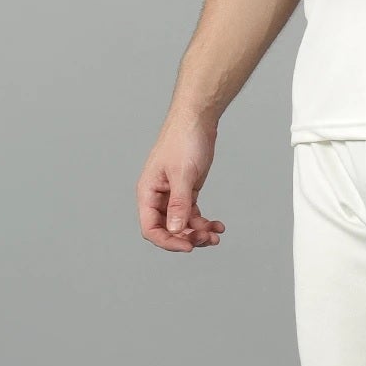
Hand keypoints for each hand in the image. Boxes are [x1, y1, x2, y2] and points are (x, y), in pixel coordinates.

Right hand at [137, 114, 225, 251]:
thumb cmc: (183, 139)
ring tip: (216, 235)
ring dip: (198, 233)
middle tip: (206, 239)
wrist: (197, 119)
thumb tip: (175, 230)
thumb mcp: (182, 174)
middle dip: (187, 238)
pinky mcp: (188, 191)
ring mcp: (173, 195)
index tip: (188, 246)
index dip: (168, 241)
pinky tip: (218, 225)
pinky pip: (193, 214)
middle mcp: (158, 197)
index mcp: (148, 192)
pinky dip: (205, 222)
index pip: (151, 228)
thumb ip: (179, 204)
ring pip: (182, 224)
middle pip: (168, 230)